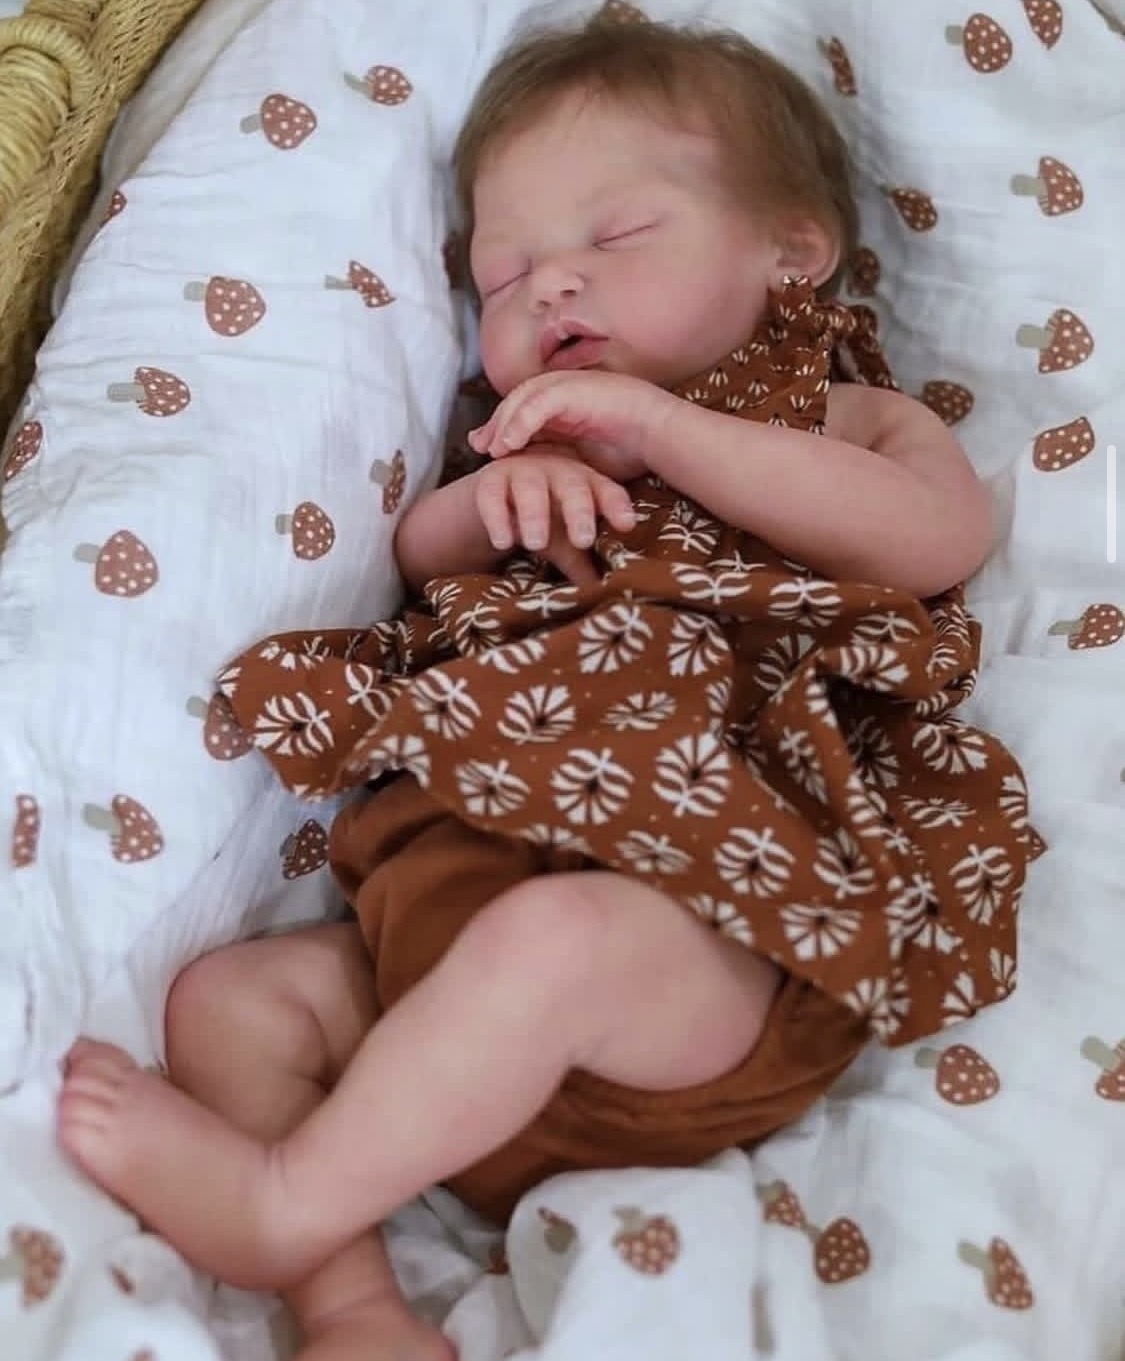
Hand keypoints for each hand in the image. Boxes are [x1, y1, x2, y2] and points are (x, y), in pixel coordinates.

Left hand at [469, 371, 670, 482]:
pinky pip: (536, 405)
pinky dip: (519, 423)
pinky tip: (508, 444)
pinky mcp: (573, 390)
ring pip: (522, 399)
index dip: (505, 429)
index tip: (489, 453)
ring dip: (503, 424)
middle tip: (480, 448)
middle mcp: (563, 390)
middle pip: (517, 402)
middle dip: (496, 425)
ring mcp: (568, 385)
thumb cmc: (631, 449)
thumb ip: (562, 460)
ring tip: (490, 449)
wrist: (660, 434)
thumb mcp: (586, 458)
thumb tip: (543, 479)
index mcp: (566, 403)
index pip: (525, 411)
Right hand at [473, 450, 634, 584]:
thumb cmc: (546, 518)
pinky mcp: (491, 480)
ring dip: (535, 515)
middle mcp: (558, 472)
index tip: (627, 525)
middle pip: (572, 488)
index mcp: (586, 484)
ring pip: (531, 489)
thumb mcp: (566, 542)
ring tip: (534, 544)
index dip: (617, 506)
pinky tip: (502, 542)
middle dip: (579, 512)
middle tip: (583, 541)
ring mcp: (524, 472)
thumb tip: (608, 596)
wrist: (497, 499)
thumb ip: (586, 564)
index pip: (607, 492)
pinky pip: (493, 497)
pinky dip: (497, 518)